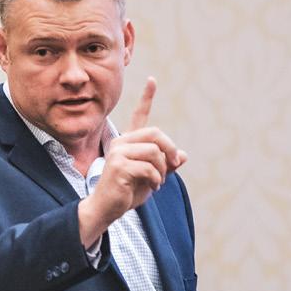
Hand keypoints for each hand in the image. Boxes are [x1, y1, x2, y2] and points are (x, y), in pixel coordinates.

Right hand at [78, 77, 187, 246]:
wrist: (106, 209)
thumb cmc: (127, 193)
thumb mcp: (152, 178)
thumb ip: (166, 165)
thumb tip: (183, 156)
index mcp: (128, 142)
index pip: (139, 116)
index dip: (146, 97)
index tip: (152, 80)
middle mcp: (121, 142)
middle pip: (156, 134)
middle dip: (170, 151)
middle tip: (172, 167)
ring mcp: (118, 153)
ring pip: (155, 152)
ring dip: (162, 170)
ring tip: (157, 182)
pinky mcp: (119, 166)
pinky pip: (150, 168)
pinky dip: (156, 180)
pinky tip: (152, 187)